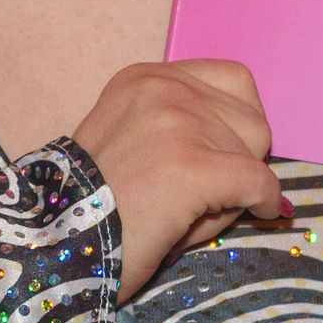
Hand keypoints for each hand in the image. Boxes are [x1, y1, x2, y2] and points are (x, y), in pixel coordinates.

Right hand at [70, 59, 288, 299]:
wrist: (57, 244)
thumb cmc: (94, 206)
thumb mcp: (135, 143)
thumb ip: (185, 133)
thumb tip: (254, 158)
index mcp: (144, 79)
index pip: (232, 79)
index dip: (241, 121)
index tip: (234, 152)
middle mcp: (162, 87)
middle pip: (250, 116)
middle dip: (243, 156)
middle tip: (213, 192)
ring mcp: (177, 122)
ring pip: (255, 150)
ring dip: (240, 185)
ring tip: (202, 210)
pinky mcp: (191, 165)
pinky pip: (257, 181)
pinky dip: (265, 202)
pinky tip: (261, 214)